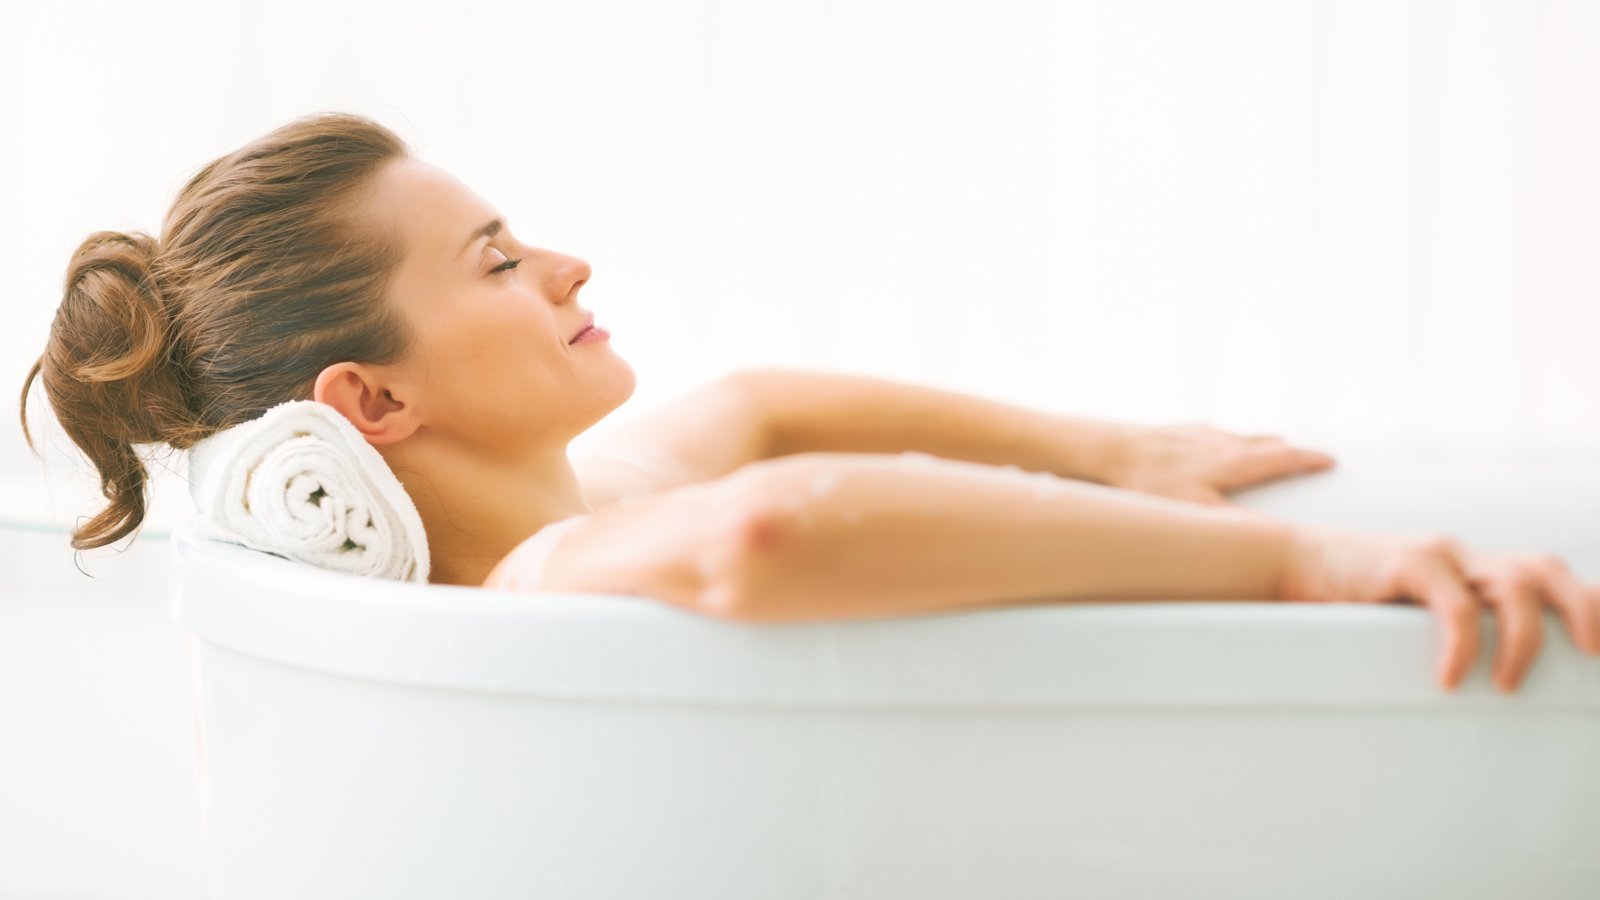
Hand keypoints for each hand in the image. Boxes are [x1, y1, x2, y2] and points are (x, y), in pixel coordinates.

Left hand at [1104, 424, 1334, 504]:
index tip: (1331, 461)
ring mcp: (1202, 432)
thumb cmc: (1151, 481)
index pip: (1285, 457)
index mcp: (1235, 460)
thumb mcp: (1196, 510)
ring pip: (1242, 436)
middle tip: (1306, 459)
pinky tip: (1217, 449)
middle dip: (1290, 452)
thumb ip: (1234, 525)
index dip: (1310, 460)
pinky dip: (1229, 442)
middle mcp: (1224, 440)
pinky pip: (1215, 435)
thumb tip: (1272, 540)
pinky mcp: (1181, 430)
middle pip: (1268, 443)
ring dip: (1261, 444)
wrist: (1110, 448)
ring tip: (1269, 452)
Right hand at [1280, 529, 1599, 690]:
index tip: (1598, 649)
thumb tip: (1488, 692)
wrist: (1293, 564)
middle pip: (1548, 570)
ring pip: (1514, 583)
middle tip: (1590, 653)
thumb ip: (1454, 633)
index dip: (1586, 606)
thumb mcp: (1415, 618)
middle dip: (1583, 610)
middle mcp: (1469, 558)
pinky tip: (1450, 677)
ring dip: (1523, 638)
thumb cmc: (1354, 602)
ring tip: (1508, 683)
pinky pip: (1455, 604)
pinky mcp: (1408, 561)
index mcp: (1477, 571)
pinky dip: (1463, 643)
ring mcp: (1441, 556)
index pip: (1549, 579)